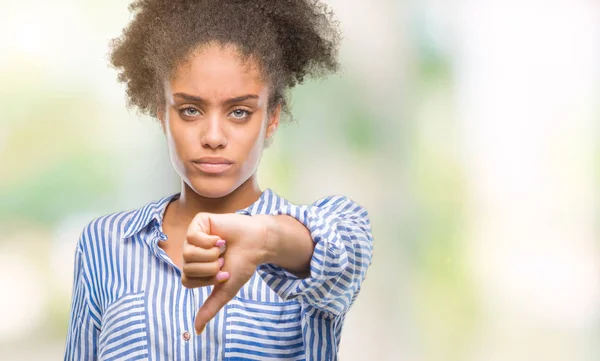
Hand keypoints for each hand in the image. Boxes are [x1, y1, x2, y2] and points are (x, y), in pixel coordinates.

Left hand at [182, 212, 274, 333]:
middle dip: (211, 267)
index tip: (224, 273)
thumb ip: (210, 307)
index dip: (208, 280)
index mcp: (195, 268)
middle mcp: (191, 252)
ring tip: (223, 248)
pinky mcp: (198, 222)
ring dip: (212, 254)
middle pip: (187, 268)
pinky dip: (210, 240)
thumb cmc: (242, 264)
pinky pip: (193, 237)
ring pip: (189, 253)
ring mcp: (193, 237)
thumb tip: (197, 330)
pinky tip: (220, 237)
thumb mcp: (226, 289)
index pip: (187, 281)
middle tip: (224, 259)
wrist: (257, 243)